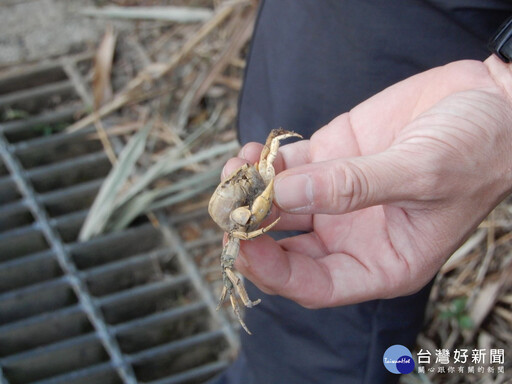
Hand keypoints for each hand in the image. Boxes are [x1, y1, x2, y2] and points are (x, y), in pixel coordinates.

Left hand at [225, 57, 511, 307]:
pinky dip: (264, 163)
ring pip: (280, 206)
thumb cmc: (477, 150)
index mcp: (380, 262)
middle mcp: (352, 236)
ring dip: (251, 193)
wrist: (489, 102)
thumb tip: (284, 194)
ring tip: (234, 170)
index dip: (274, 273)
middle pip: (287, 249)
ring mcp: (337, 197)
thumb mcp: (422, 172)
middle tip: (228, 207)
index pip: (314, 285)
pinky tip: (251, 151)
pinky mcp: (331, 158)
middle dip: (252, 230)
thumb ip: (353, 187)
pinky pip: (286, 168)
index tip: (242, 245)